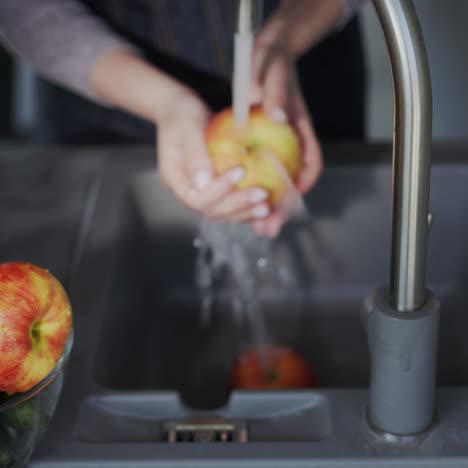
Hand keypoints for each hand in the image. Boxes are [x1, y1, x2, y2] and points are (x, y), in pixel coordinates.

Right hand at [157, 90, 272, 222]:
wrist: (182, 114)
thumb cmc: (183, 116)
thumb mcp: (187, 126)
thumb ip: (195, 153)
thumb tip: (204, 182)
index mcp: (175, 179)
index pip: (196, 198)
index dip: (220, 190)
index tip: (241, 170)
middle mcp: (187, 192)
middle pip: (211, 211)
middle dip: (238, 205)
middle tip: (263, 194)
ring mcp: (201, 194)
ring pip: (223, 214)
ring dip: (246, 212)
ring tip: (267, 207)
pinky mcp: (215, 192)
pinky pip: (231, 207)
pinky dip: (248, 208)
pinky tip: (266, 206)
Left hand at [249, 41, 323, 236]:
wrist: (268, 55)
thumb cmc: (271, 63)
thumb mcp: (273, 72)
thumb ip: (277, 93)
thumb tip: (279, 116)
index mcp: (301, 131)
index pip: (311, 164)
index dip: (303, 186)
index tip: (288, 203)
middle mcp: (292, 144)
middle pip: (293, 182)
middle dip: (282, 208)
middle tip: (268, 228)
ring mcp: (279, 147)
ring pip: (277, 183)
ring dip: (267, 206)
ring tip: (256, 227)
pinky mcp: (264, 147)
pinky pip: (261, 174)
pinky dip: (253, 189)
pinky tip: (240, 202)